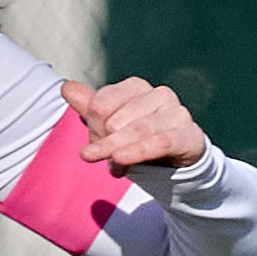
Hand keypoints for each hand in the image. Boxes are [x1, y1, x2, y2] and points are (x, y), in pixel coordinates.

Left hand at [62, 76, 205, 176]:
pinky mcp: (190, 135)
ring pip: (137, 130)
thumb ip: (90, 108)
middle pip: (116, 119)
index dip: (92, 128)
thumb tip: (66, 87)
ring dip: (117, 151)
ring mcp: (178, 113)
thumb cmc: (139, 142)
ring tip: (110, 168)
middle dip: (106, 143)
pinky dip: (138, 151)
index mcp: (136, 87)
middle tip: (107, 160)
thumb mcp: (111, 128)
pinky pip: (160, 141)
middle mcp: (159, 94)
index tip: (95, 145)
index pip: (100, 104)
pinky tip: (120, 159)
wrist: (175, 166)